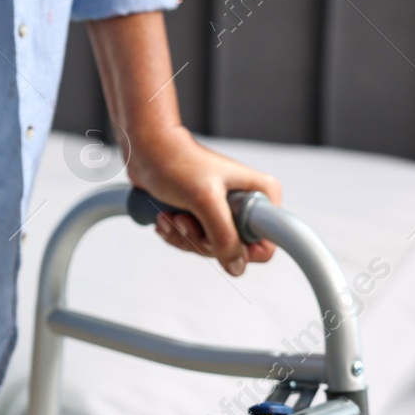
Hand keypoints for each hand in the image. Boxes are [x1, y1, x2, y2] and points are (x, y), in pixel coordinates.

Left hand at [84, 10, 281, 276]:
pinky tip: (164, 218)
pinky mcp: (200, 216)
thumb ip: (224, 238)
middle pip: (239, 251)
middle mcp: (248, 201)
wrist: (139, 146)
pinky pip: (195, 246)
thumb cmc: (169, 161)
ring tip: (170, 215)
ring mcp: (223, 210)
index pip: (274, 241)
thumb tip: (238, 268)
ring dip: (185, 240)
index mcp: (264, 193)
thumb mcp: (201, 203)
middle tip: (184, 221)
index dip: (249, 249)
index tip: (224, 242)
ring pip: (214, 252)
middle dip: (204, 243)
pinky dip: (176, 237)